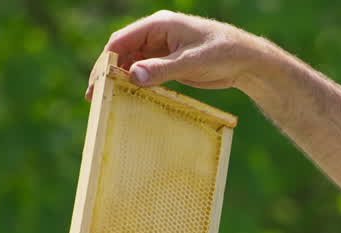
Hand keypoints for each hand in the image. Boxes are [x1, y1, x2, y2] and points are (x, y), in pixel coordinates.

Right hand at [88, 11, 269, 98]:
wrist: (246, 61)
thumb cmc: (223, 52)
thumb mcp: (193, 61)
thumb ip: (164, 69)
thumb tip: (134, 75)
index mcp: (159, 25)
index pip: (122, 40)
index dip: (106, 60)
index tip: (97, 81)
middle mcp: (156, 35)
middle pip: (122, 52)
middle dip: (108, 72)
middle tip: (95, 95)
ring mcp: (161, 49)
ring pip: (132, 63)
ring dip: (120, 80)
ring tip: (107, 100)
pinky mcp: (168, 64)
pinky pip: (145, 73)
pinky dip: (135, 84)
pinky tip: (128, 98)